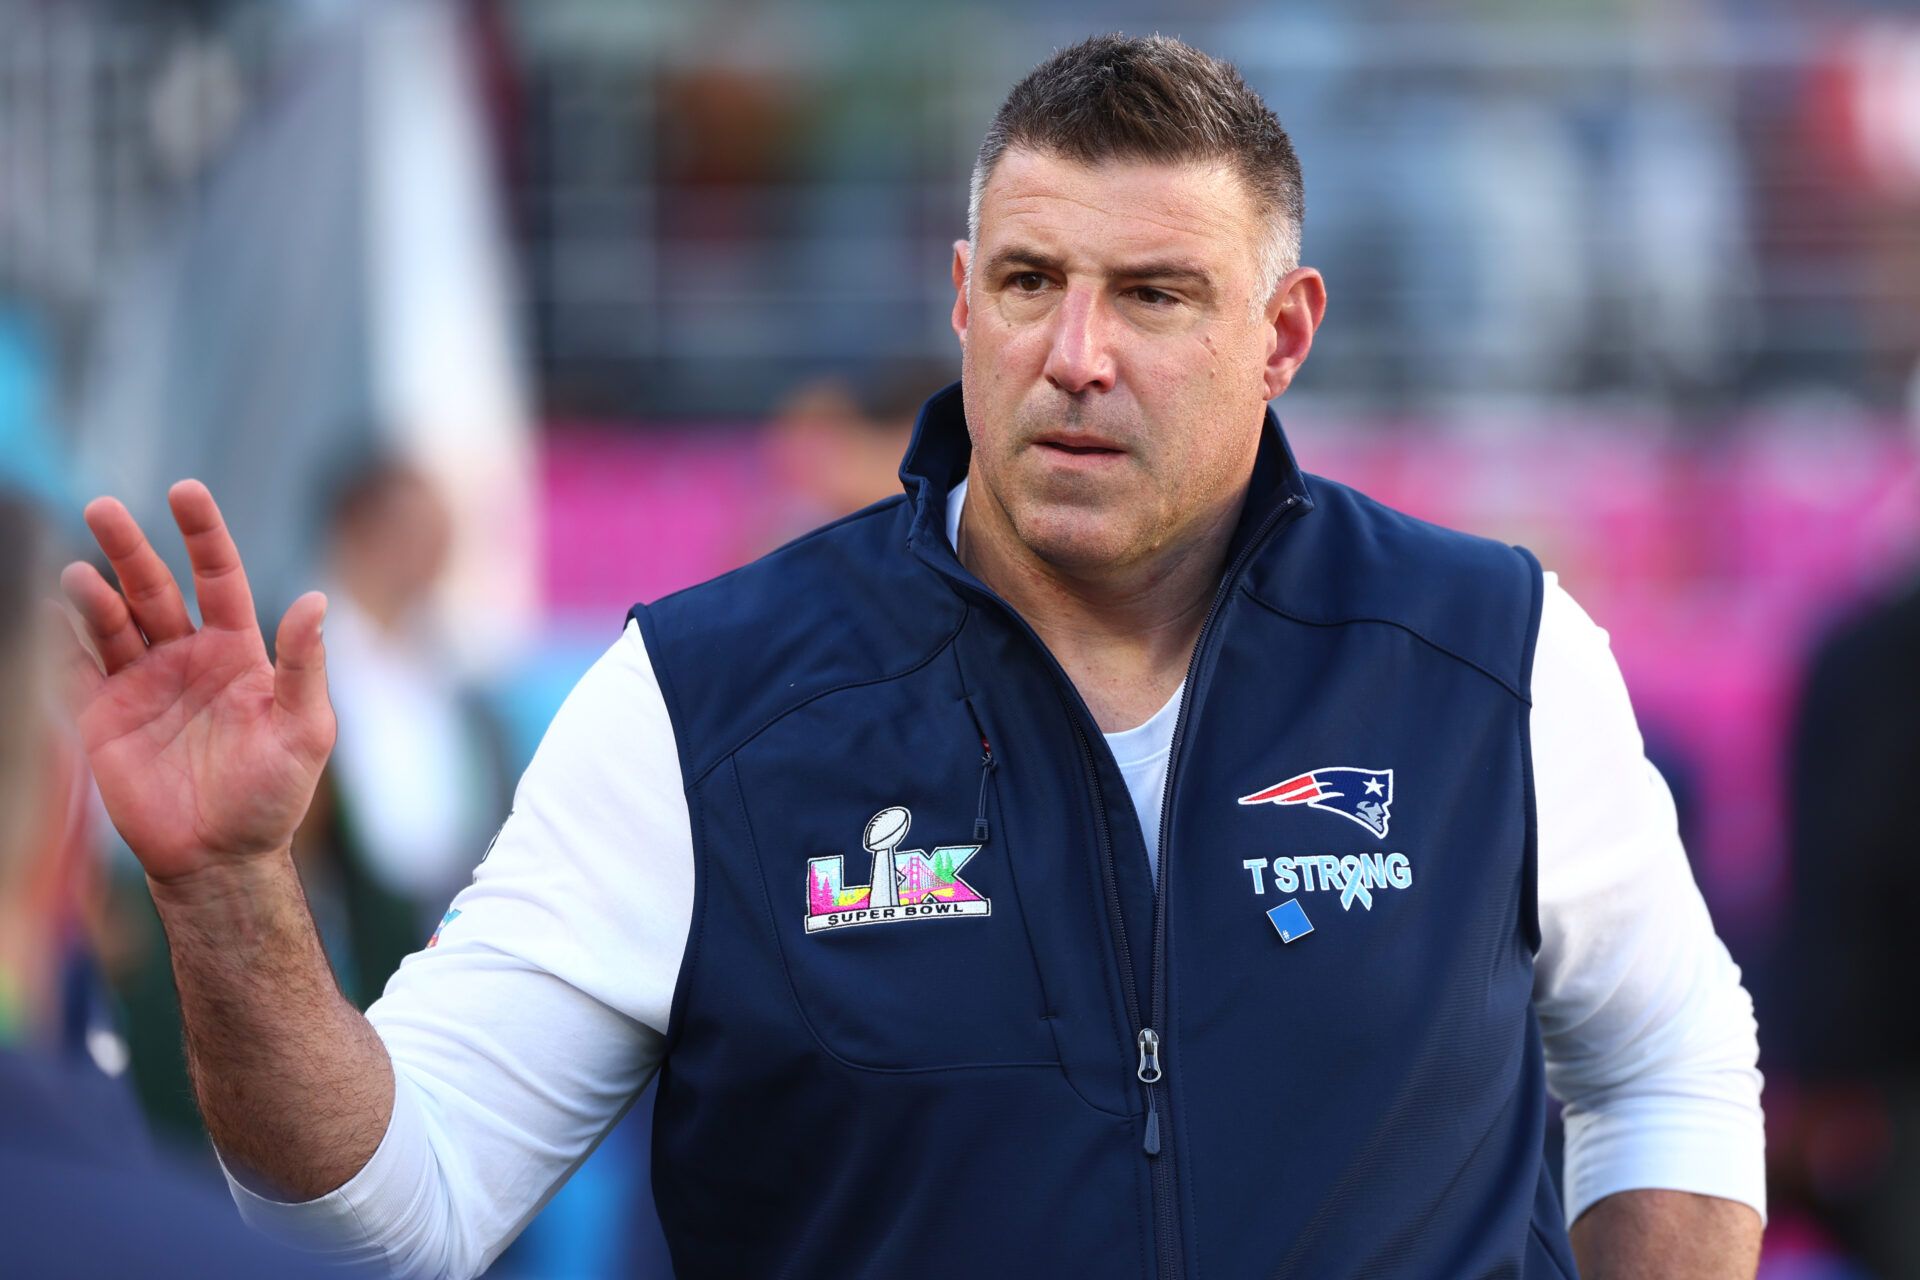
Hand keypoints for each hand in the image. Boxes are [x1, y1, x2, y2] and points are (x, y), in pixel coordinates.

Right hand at [52, 480, 334, 883]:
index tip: (185, 491)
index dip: (203, 534)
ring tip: (78, 574)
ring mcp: (143, 684)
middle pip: (155, 588)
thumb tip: (316, 598)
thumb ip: (304, 666)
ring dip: (94, 594)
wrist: (222, 857)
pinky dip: (61, 641)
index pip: (218, 577)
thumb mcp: (305, 730)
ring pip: (112, 622)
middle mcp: (187, 657)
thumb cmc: (273, 795)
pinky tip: (49, 611)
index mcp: (238, 652)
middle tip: (104, 508)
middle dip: (130, 548)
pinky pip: (77, 669)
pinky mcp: (105, 717)